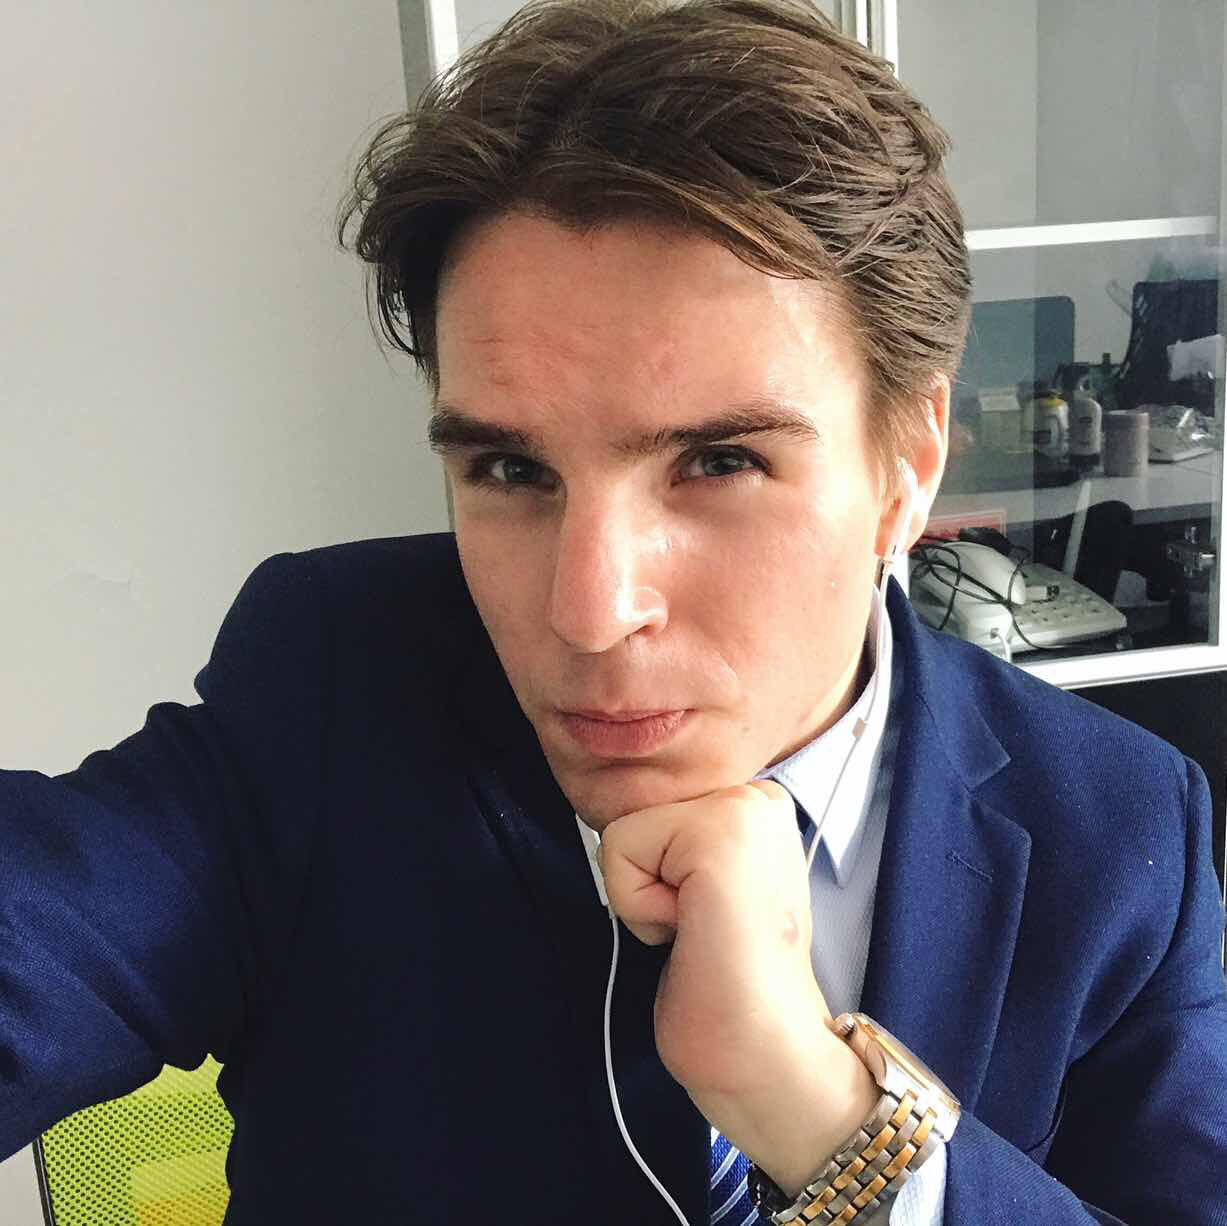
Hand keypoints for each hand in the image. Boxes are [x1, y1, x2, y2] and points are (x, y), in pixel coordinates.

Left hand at [594, 780, 879, 1194]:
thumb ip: (675, 846)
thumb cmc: (725, 986)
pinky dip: (638, 907)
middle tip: (702, 928)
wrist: (764, 1054)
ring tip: (700, 932)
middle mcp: (758, 796)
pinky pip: (619, 850)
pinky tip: (692, 933)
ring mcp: (743, 810)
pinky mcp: (718, 834)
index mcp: (758, 805)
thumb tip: (615, 822)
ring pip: (622, 831)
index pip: (649, 810)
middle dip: (646, 883)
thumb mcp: (698, 886)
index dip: (655, 876)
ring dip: (642, 899)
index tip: (705, 920)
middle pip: (632, 815)